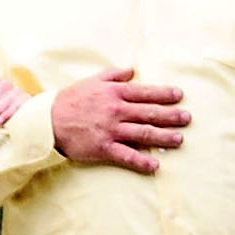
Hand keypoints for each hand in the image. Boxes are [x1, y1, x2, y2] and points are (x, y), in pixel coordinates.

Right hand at [49, 68, 186, 174]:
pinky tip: (155, 165)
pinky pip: (126, 155)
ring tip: (179, 139)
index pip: (145, 92)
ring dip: (164, 136)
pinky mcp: (103, 148)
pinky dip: (141, 161)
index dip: (164, 94)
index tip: (179, 96)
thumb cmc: (70, 100)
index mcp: (114, 93)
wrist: (46, 121)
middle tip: (187, 118)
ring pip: (143, 133)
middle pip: (149, 113)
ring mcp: (111, 130)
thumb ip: (113, 75)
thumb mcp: (91, 81)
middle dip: (171, 115)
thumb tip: (132, 70)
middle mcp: (116, 111)